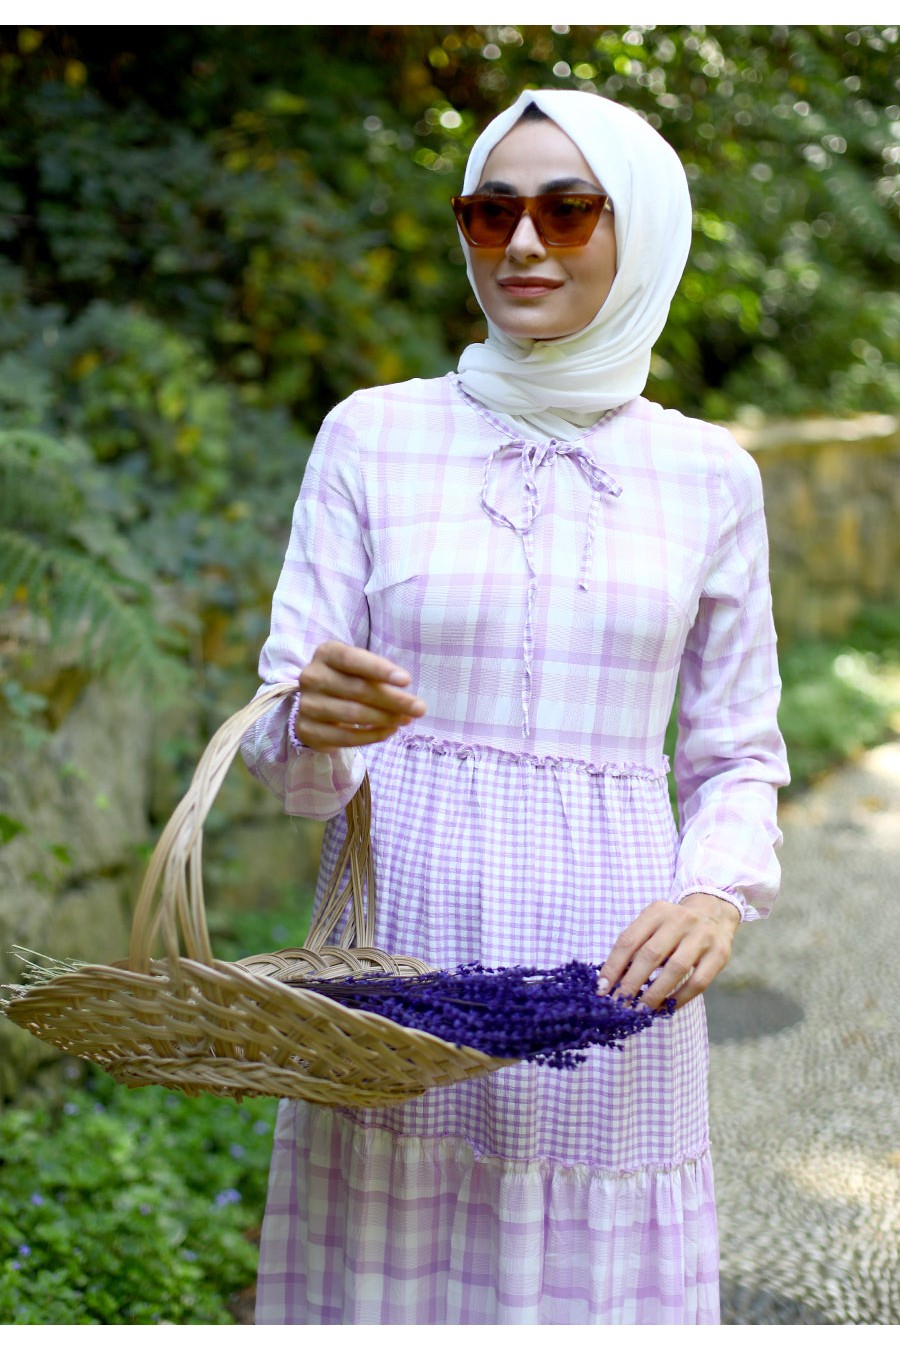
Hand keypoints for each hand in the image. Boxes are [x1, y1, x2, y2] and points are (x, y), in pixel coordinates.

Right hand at [296, 641, 425, 750]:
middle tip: (419, 708)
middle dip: (393, 700)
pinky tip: (390, 731)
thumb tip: (408, 700)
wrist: (316, 702)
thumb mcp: (360, 669)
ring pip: (353, 714)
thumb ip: (380, 678)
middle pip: (357, 689)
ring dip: (385, 719)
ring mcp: (307, 705)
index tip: (406, 680)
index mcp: (326, 653)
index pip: (352, 660)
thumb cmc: (347, 679)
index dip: (379, 669)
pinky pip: (345, 737)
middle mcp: (312, 677)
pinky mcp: (308, 730)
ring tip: (406, 720)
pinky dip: (372, 736)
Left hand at [597, 893, 740, 1010]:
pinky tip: (666, 1007)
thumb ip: (634, 946)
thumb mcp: (652, 924)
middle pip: (651, 955)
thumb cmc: (673, 925)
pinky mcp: (719, 954)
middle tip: (619, 1004)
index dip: (613, 966)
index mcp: (657, 911)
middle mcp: (680, 920)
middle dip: (632, 983)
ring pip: (676, 969)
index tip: (602, 989)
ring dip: (655, 993)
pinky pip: (698, 982)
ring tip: (640, 1010)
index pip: (629, 940)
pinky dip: (680, 998)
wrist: (714, 912)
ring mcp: (702, 937)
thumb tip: (611, 981)